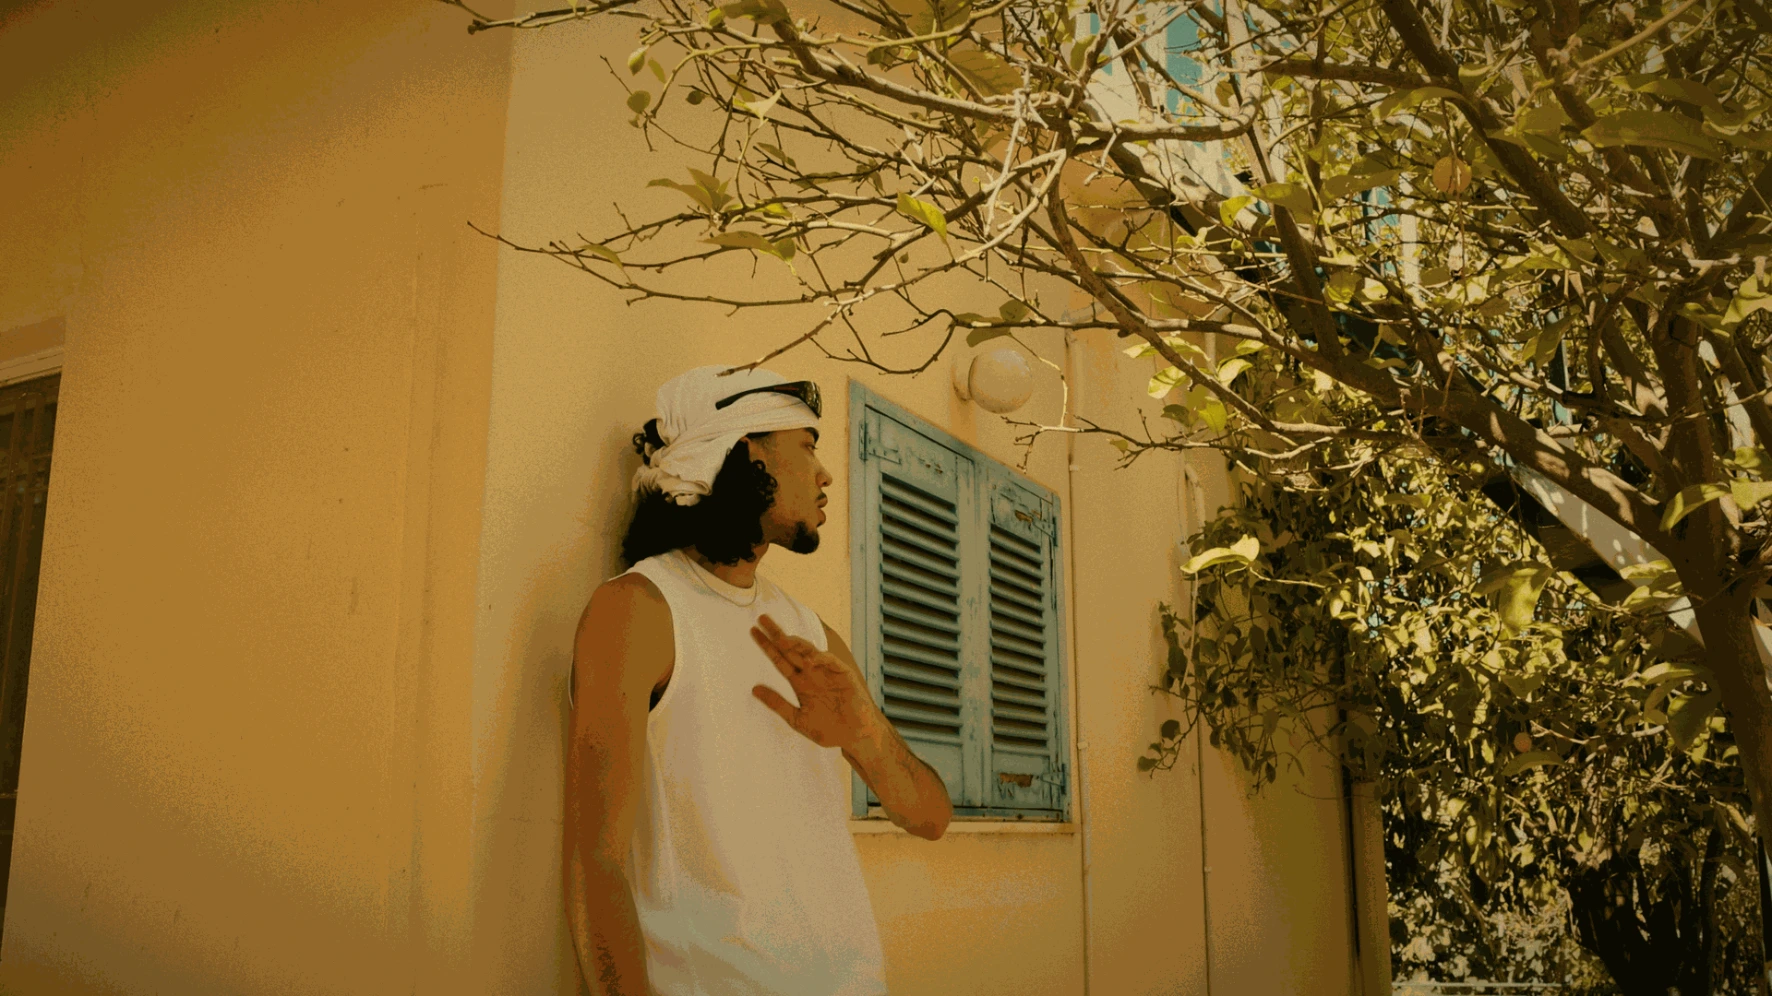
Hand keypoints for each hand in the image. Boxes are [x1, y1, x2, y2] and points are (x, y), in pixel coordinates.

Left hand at [750, 614, 884, 751]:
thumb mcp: (796, 718)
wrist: (855, 737)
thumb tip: (754, 689)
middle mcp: (811, 673)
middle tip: (762, 619)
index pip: (780, 660)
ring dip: (796, 643)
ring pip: (809, 652)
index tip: (753, 632)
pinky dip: (821, 658)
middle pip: (791, 650)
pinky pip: (831, 662)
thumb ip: (777, 703)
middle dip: (777, 635)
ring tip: (782, 638)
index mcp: (800, 683)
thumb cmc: (828, 730)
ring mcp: (827, 672)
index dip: (767, 646)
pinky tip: (810, 658)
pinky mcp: (843, 675)